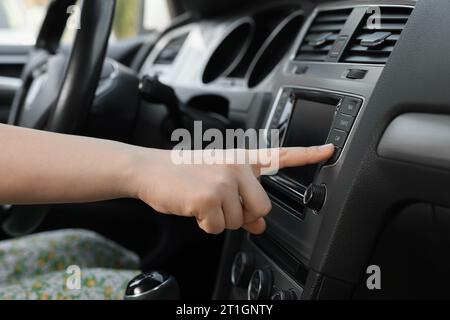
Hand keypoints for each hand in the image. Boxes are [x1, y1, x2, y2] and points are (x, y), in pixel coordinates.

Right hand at [130, 145, 334, 234]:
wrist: (151, 169)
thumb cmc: (184, 173)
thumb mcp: (216, 182)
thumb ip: (243, 202)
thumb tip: (260, 227)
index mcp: (241, 160)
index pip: (280, 156)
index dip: (308, 154)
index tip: (330, 150)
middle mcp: (237, 167)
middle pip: (262, 209)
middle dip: (242, 215)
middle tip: (219, 203)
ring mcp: (224, 181)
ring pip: (240, 221)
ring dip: (221, 220)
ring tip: (203, 202)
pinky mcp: (209, 198)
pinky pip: (219, 229)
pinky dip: (207, 226)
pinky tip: (194, 209)